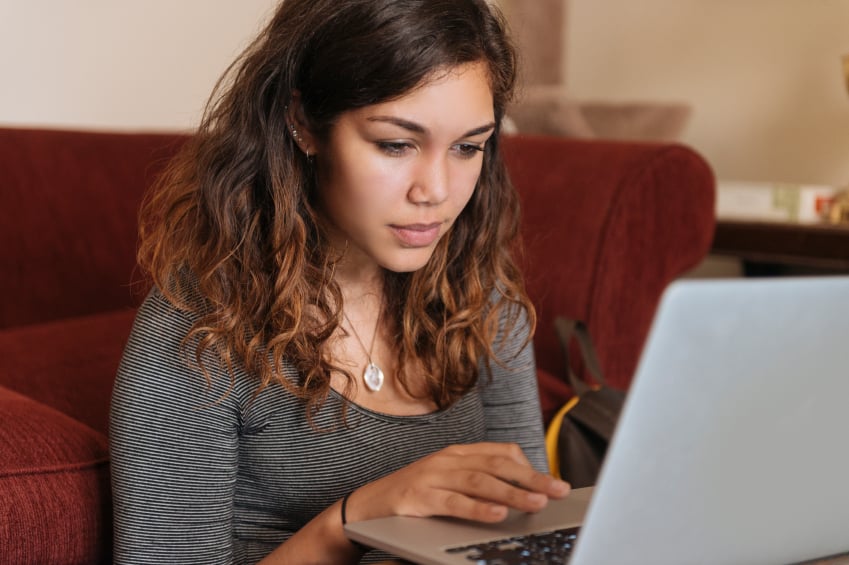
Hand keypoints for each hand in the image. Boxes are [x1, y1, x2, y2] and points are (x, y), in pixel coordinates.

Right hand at [346, 442, 570, 523]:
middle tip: (559, 490)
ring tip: (537, 503)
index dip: (530, 466)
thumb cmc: (412, 499)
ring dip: (512, 492)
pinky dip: (478, 508)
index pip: (501, 452)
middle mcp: (447, 459)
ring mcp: (431, 476)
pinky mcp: (418, 497)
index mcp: (457, 453)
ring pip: (480, 482)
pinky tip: (498, 515)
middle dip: (532, 478)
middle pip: (497, 465)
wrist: (365, 507)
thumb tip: (518, 496)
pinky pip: (454, 502)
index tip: (554, 482)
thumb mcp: (448, 484)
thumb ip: (478, 485)